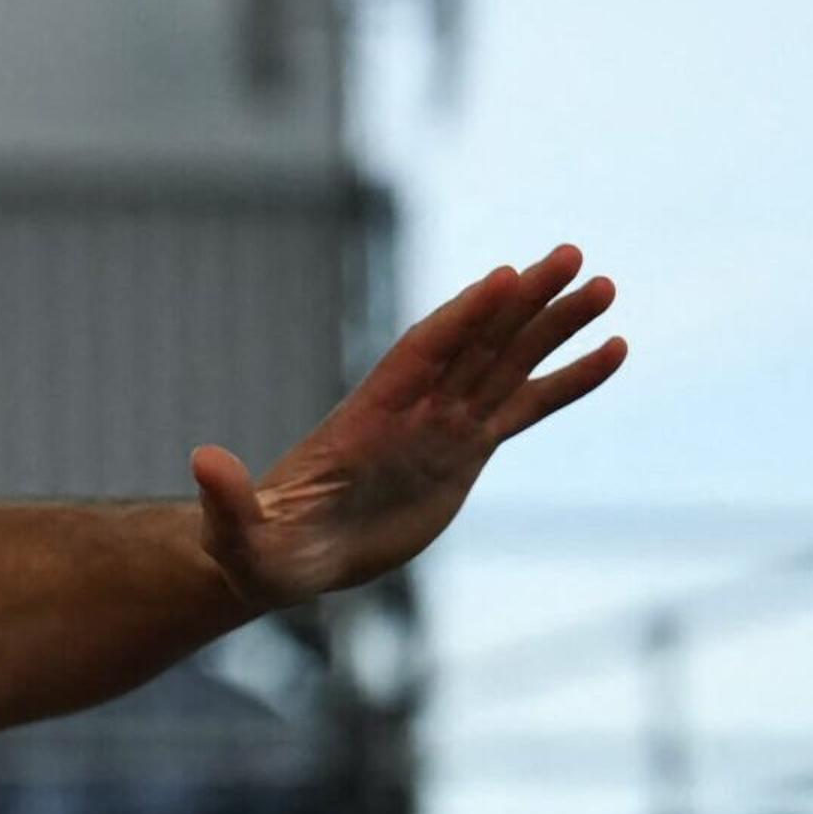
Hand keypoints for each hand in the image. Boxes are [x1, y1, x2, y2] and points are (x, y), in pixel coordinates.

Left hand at [194, 246, 626, 610]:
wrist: (283, 558)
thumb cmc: (257, 548)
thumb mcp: (238, 532)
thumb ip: (227, 498)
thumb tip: (201, 461)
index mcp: (367, 420)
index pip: (421, 356)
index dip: (461, 318)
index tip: (503, 277)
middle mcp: (412, 411)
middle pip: (475, 343)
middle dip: (523, 302)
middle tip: (574, 255)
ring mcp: (441, 427)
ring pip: (507, 364)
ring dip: (554, 326)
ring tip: (606, 286)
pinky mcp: (464, 452)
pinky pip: (525, 409)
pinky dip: (566, 382)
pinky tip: (611, 352)